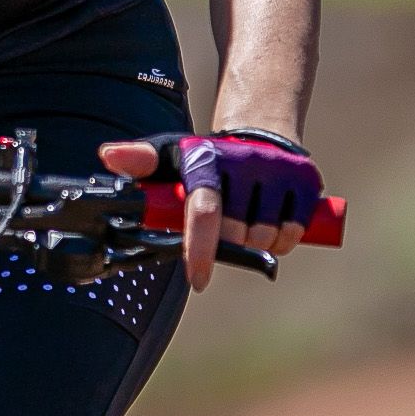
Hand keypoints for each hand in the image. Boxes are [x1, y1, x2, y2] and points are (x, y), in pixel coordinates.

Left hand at [96, 131, 320, 290]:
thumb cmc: (206, 157)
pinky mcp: (306, 181)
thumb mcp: (169, 154)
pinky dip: (282, 240)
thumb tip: (108, 157)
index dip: (199, 250)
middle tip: (223, 227)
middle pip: (236, 233)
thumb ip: (140, 161)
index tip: (197, 281)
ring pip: (266, 236)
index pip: (204, 211)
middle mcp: (245, 161)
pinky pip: (293, 232)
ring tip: (246, 221)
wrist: (258, 134)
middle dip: (228, 241)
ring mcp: (278, 171)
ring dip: (255, 242)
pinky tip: (271, 225)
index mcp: (207, 159)